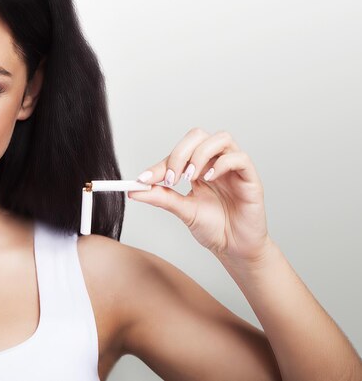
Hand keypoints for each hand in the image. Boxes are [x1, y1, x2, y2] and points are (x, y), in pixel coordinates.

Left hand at [128, 128, 270, 262]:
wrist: (235, 249)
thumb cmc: (214, 228)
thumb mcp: (183, 211)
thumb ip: (161, 198)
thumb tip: (134, 190)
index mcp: (199, 168)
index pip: (178, 152)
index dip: (160, 163)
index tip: (143, 179)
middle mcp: (216, 163)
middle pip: (198, 135)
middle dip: (180, 154)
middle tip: (171, 178)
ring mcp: (234, 168)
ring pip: (221, 138)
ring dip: (200, 155)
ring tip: (191, 178)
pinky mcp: (250, 178)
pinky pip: (240, 158)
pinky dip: (221, 164)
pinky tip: (209, 179)